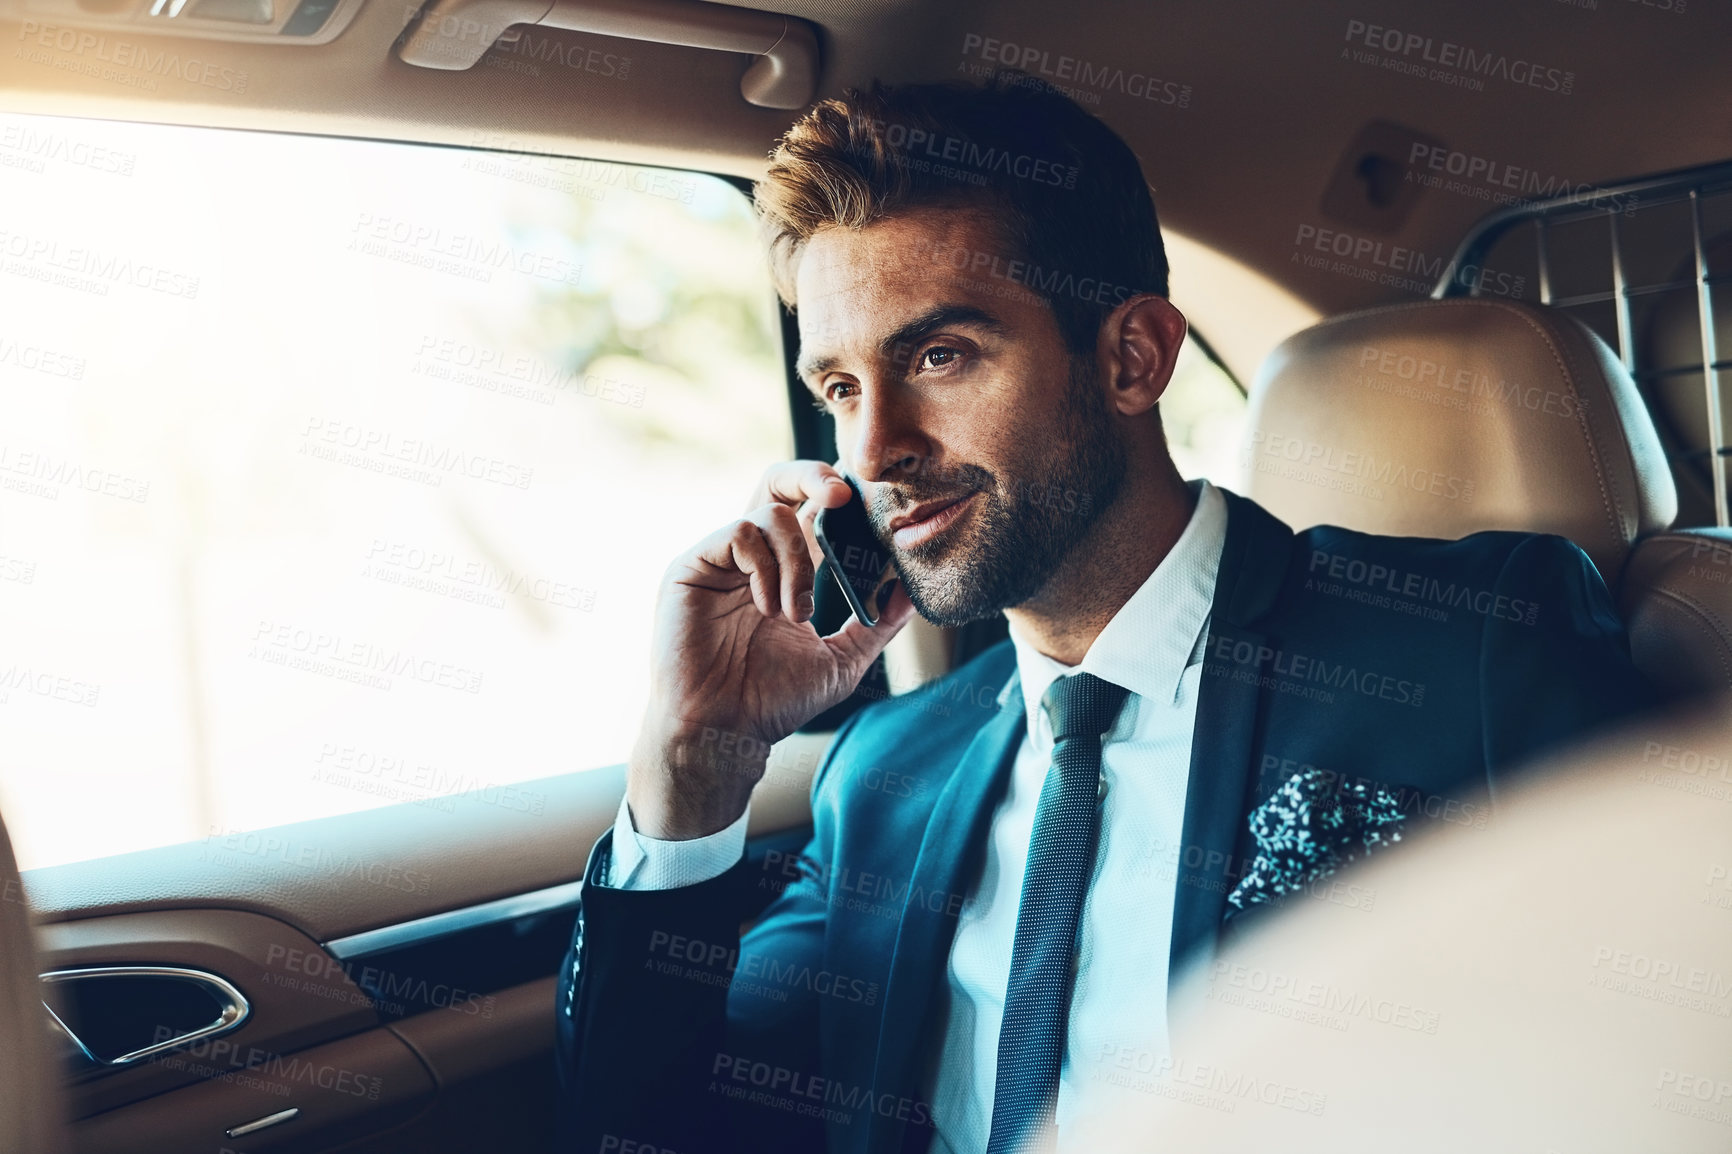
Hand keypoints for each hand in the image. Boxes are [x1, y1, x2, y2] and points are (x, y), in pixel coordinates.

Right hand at [627, 460, 914, 838]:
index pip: (810, 511)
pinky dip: (765, 567)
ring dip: (797, 563)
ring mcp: (718, 559)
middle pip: (778, 482)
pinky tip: (768, 608)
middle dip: (815, 476)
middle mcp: (749, 557)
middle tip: (843, 497)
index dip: (839, 496)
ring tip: (796, 614)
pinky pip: (737, 532)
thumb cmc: (772, 702)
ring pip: (768, 512)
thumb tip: (914, 590)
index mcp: (782, 571)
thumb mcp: (842, 660)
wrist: (724, 734)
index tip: (872, 503)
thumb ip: (879, 623)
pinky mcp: (691, 566)